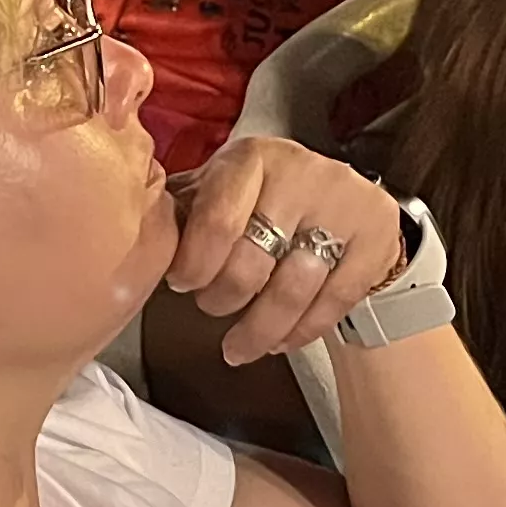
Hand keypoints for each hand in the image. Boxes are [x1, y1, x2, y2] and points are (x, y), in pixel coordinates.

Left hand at [162, 137, 404, 364]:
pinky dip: (301, 332)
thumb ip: (183, 208)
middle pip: (253, 261)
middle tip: (210, 308)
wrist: (348, 204)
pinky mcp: (375, 237)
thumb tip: (130, 234)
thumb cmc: (266, 200)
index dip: (194, 263)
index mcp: (252, 158)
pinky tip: (280, 343)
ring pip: (293, 289)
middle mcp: (301, 172)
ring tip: (238, 348)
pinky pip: (334, 302)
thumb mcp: (222, 190)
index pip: (217, 219)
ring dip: (259, 330)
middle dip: (221, 298)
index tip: (181, 283)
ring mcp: (343, 204)